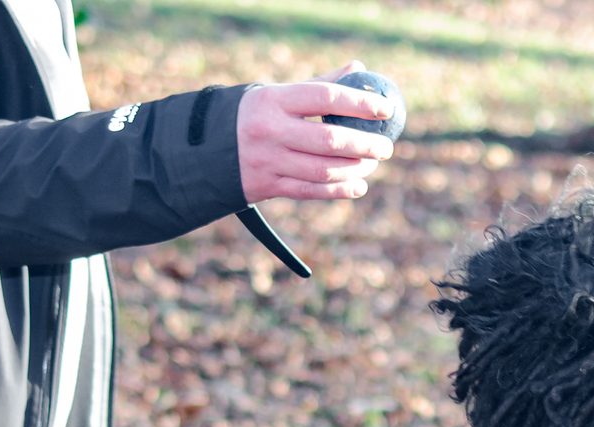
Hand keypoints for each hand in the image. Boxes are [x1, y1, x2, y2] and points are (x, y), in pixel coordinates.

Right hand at [236, 61, 395, 203]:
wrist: (207, 148)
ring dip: (355, 169)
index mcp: (274, 100)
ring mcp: (268, 160)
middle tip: (386, 146)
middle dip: (364, 144)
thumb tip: (358, 69)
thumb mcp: (279, 94)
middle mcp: (270, 130)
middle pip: (329, 140)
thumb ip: (319, 85)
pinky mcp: (267, 186)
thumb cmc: (255, 115)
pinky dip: (338, 190)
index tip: (385, 109)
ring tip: (372, 163)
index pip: (325, 97)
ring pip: (323, 170)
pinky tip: (358, 186)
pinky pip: (311, 191)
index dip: (360, 104)